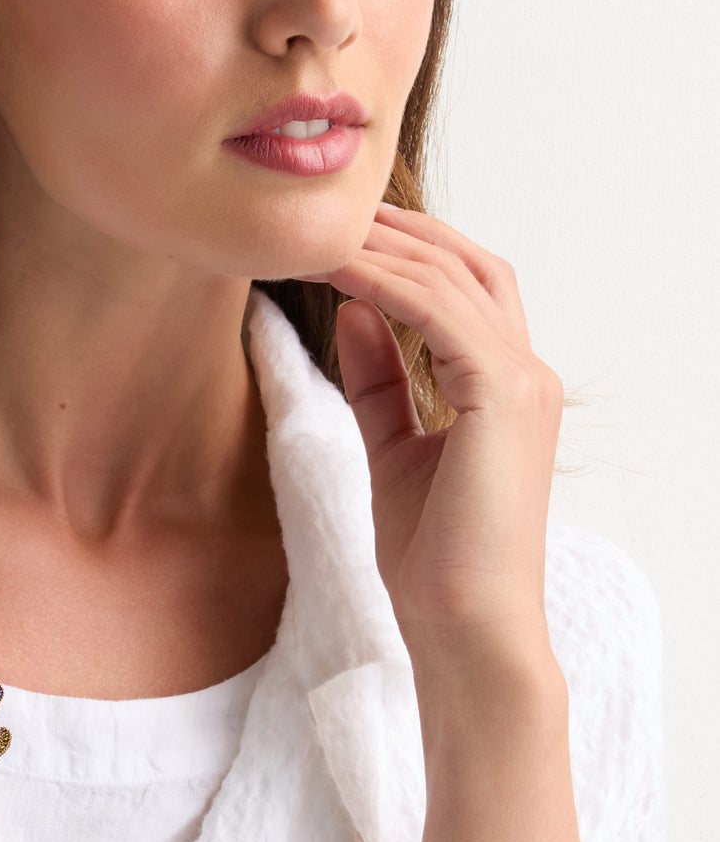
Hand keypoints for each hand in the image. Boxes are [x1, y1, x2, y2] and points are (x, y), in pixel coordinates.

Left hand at [321, 202, 564, 673]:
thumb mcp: (393, 447)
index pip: (466, 288)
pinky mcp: (501, 394)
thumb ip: (381, 379)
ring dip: (380, 247)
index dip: (406, 253)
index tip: (337, 236)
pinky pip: (437, 311)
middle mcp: (526, 373)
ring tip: (314, 231)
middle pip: (468, 264)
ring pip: (452, 277)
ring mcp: (522, 380)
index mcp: (507, 387)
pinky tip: (334, 270)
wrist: (463, 627)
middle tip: (325, 213)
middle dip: (399, 231)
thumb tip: (357, 309)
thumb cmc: (434, 559)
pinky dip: (384, 281)